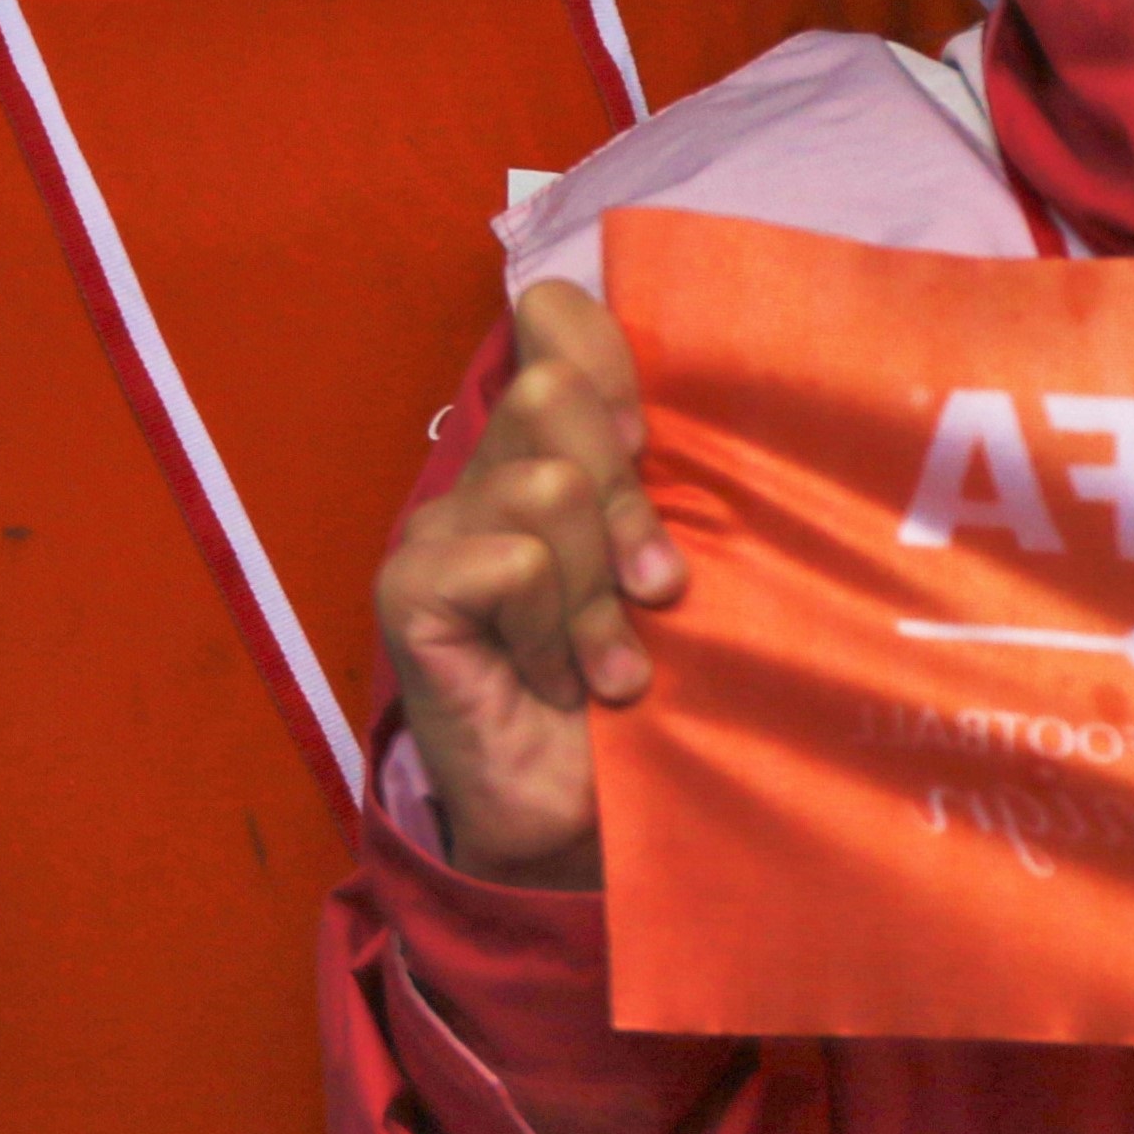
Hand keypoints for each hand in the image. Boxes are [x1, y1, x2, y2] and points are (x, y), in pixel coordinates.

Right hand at [374, 282, 683, 890]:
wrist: (584, 816)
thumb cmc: (645, 682)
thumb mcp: (674, 561)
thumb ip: (672, 478)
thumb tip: (724, 400)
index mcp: (552, 446)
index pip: (554, 317)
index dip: (610, 360)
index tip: (653, 449)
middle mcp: (486, 469)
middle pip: (552, 390)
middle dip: (625, 498)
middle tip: (652, 590)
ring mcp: (437, 526)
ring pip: (547, 488)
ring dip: (598, 592)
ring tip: (611, 661)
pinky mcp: (409, 589)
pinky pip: (513, 564)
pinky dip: (555, 631)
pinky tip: (561, 682)